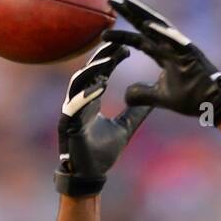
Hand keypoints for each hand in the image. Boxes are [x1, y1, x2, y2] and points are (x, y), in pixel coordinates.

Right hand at [54, 41, 151, 196]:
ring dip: (92, 72)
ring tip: (106, 61)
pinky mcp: (68, 124)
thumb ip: (136, 113)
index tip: (125, 49)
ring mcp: (72, 111)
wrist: (90, 175)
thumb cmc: (102, 153)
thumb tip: (153, 101)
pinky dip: (86, 96)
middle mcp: (79, 101)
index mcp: (91, 100)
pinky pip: (76, 106)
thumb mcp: (125, 128)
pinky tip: (99, 87)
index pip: (101, 74)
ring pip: (79, 85)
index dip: (111, 60)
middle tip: (116, 44)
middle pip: (89, 73)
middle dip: (102, 58)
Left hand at [104, 0, 220, 121]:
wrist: (215, 104)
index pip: (139, 41)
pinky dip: (162, 32)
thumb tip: (125, 96)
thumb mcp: (161, 97)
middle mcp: (171, 46)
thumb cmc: (193, 98)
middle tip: (111, 0)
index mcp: (164, 55)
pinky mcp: (192, 53)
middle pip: (147, 25)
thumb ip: (143, 94)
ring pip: (160, 25)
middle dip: (129, 12)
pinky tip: (148, 24)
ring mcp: (182, 47)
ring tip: (128, 2)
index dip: (122, 36)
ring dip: (143, 13)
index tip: (104, 33)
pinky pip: (175, 40)